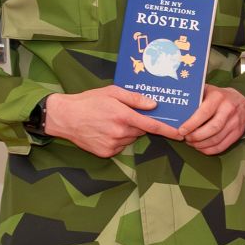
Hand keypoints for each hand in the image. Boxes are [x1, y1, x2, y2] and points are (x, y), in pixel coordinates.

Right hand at [42, 86, 181, 157]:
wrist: (63, 117)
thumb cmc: (88, 101)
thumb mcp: (111, 92)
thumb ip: (135, 99)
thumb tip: (154, 105)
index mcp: (124, 116)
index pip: (153, 126)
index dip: (168, 131)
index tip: (180, 135)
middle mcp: (120, 132)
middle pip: (141, 131)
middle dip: (138, 124)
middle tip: (123, 115)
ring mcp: (113, 144)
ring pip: (131, 138)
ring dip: (127, 132)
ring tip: (110, 122)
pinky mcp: (106, 152)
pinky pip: (120, 146)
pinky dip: (117, 139)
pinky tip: (104, 131)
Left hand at [175, 85, 244, 155]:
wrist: (242, 101)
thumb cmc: (219, 96)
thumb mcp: (207, 90)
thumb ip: (195, 97)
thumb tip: (175, 108)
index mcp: (218, 97)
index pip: (204, 113)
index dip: (192, 124)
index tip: (181, 131)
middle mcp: (229, 109)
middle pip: (212, 128)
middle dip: (196, 137)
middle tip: (186, 138)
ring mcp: (235, 122)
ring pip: (217, 139)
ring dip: (201, 144)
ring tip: (192, 143)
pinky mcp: (238, 132)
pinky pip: (223, 146)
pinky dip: (210, 150)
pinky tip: (201, 147)